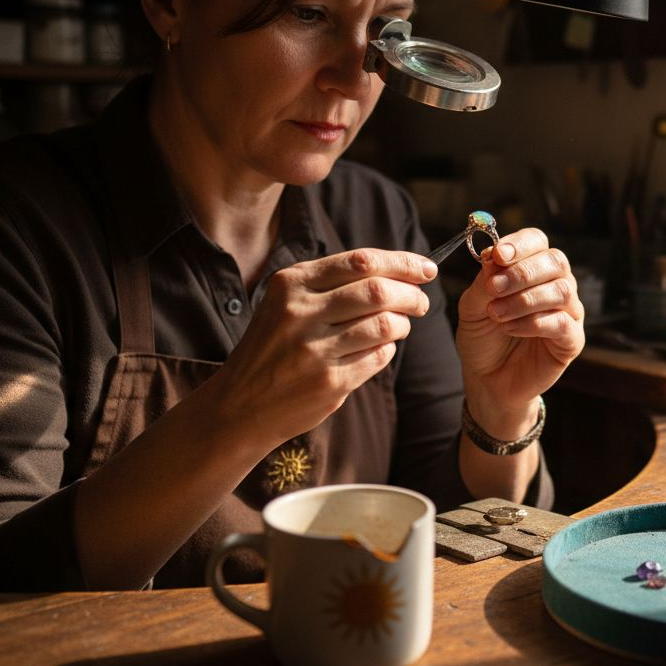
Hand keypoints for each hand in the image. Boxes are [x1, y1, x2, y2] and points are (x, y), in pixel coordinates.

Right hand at [206, 249, 434, 449]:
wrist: (239, 404)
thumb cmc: (274, 346)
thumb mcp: (287, 302)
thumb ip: (333, 283)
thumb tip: (400, 271)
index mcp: (291, 283)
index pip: (361, 260)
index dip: (403, 262)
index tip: (426, 268)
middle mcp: (300, 312)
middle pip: (379, 290)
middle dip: (411, 294)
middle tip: (421, 302)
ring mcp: (314, 349)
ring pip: (384, 324)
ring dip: (402, 324)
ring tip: (400, 326)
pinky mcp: (329, 382)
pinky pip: (378, 357)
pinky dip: (388, 350)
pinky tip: (380, 349)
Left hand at [456, 228, 585, 427]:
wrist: (488, 379)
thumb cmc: (483, 337)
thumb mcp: (473, 306)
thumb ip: (484, 282)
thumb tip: (495, 256)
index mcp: (533, 268)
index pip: (537, 241)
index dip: (520, 244)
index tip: (499, 255)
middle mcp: (556, 285)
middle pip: (555, 261)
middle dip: (522, 272)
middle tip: (493, 288)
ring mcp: (568, 313)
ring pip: (561, 291)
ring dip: (524, 300)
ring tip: (496, 314)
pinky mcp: (571, 341)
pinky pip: (562, 323)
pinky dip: (532, 323)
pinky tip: (509, 329)